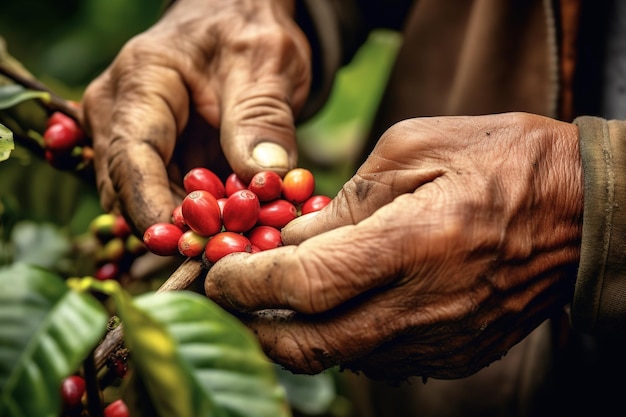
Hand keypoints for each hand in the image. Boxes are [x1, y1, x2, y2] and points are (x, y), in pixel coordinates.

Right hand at [81, 0, 309, 232]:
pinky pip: (167, 199)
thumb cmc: (247, 32)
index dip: (150, 205)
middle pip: (129, 187)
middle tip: (223, 251)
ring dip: (188, 227)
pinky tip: (234, 227)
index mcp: (139, 82)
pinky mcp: (156, 159)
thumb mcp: (265, 64)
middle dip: (173, 226)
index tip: (183, 242)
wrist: (239, 22)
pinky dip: (199, 218)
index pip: (130, 154)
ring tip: (236, 240)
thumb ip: (262, 118)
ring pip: (145, 201)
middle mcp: (121, 113)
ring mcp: (134, 138)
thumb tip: (265, 179)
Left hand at [204, 112, 583, 379]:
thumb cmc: (504, 163)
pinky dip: (340, 339)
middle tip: (228, 300)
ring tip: (275, 300)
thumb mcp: (419, 146)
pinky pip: (376, 361)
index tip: (217, 273)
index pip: (304, 283)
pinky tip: (337, 308)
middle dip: (251, 328)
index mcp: (414, 242)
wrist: (583, 214)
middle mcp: (425, 306)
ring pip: (338, 360)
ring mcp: (441, 341)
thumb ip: (348, 197)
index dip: (246, 284)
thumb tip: (293, 236)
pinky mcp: (454, 356)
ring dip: (292, 335)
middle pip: (309, 344)